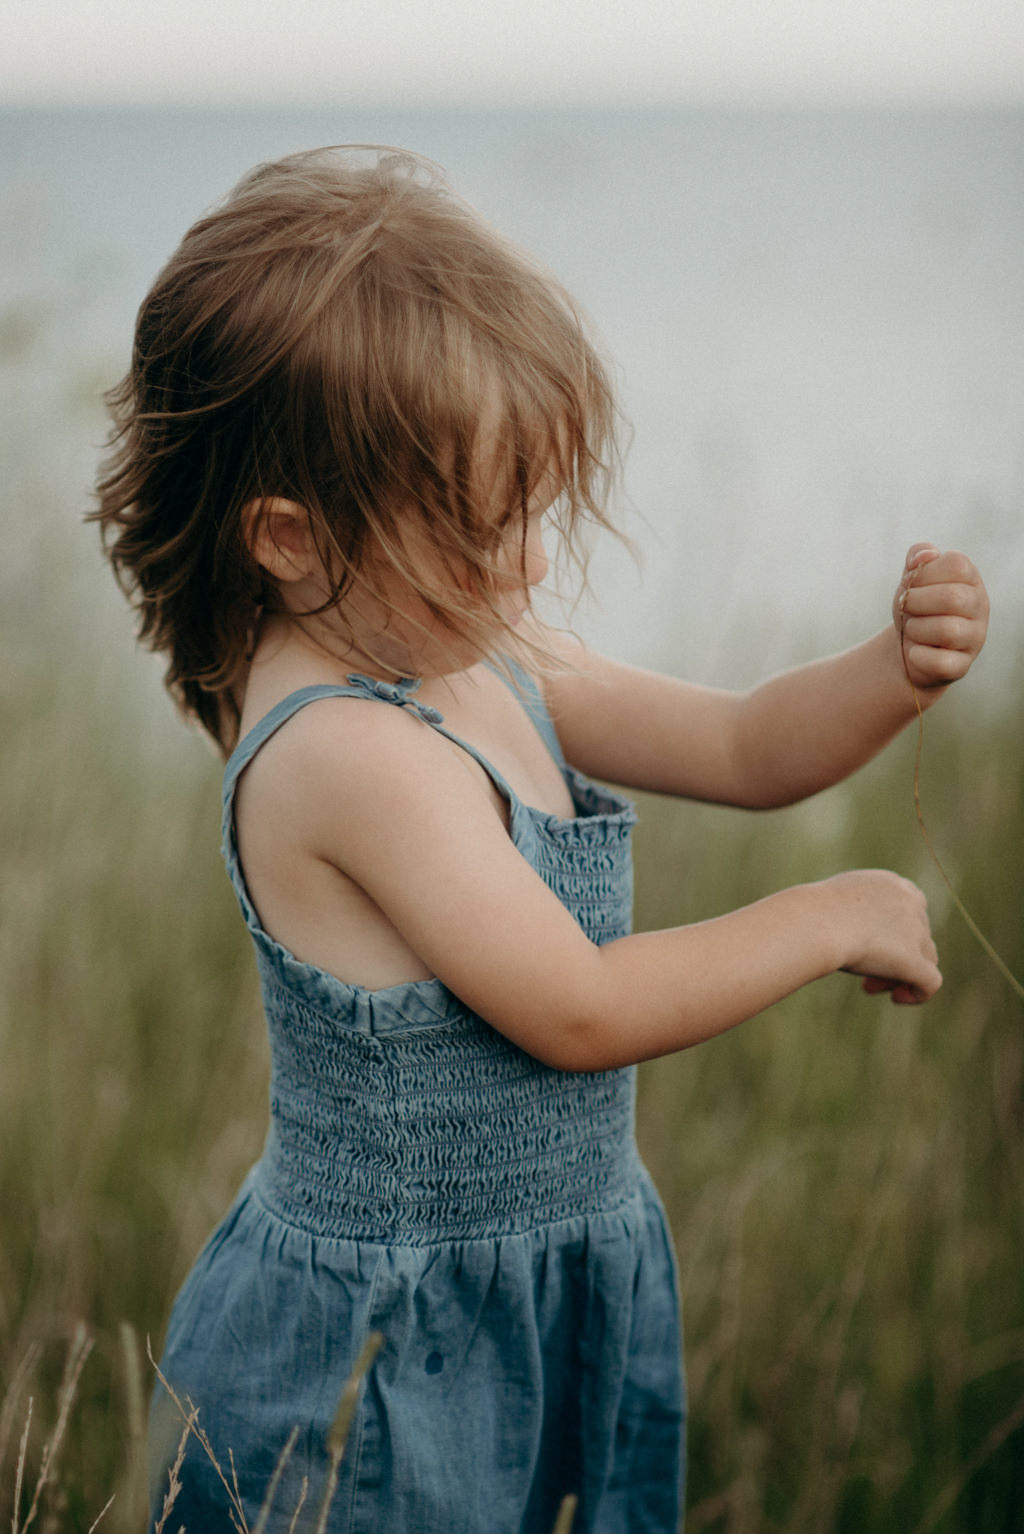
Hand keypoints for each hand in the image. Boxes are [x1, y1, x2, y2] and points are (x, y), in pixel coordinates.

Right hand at [824, 869, 941, 1004]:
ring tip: (869, 986)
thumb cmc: (812, 912)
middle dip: (891, 956)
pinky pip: (930, 983)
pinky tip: (896, 998)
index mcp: (893, 884)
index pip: (908, 911)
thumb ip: (853, 912)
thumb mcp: (836, 902)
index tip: (866, 947)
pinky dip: (918, 994)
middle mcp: (911, 903)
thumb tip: (854, 930)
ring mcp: (916, 930)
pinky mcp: (914, 960)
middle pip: (916, 937)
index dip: (893, 932)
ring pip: (925, 959)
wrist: (814, 923)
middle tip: (862, 973)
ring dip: (899, 974)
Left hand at [893, 544, 988, 690]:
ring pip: (947, 630)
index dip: (925, 573)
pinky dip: (918, 656)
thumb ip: (918, 556)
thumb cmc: (916, 607)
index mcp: (971, 579)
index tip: (911, 583)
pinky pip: (941, 662)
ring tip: (912, 629)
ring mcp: (974, 638)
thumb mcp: (913, 578)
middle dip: (916, 601)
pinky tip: (914, 652)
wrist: (908, 649)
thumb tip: (925, 556)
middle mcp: (980, 607)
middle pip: (952, 598)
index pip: (956, 564)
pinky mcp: (961, 666)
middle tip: (906, 607)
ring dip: (916, 628)